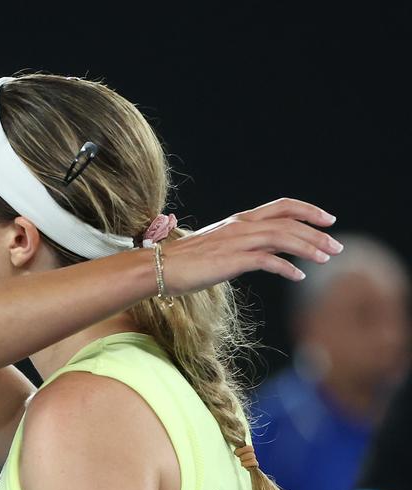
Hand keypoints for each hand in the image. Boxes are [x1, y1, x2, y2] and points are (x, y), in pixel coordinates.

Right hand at [161, 198, 340, 294]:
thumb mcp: (218, 249)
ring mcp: (237, 242)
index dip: (308, 210)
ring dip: (309, 247)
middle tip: (337, 245)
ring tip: (327, 258)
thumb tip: (265, 255)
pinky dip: (287, 267)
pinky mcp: (232, 260)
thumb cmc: (183, 263)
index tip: (327, 220)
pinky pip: (268, 260)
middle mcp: (241, 226)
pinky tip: (298, 276)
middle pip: (289, 221)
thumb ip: (242, 247)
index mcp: (238, 221)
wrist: (158, 268)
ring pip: (283, 237)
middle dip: (317, 231)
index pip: (281, 207)